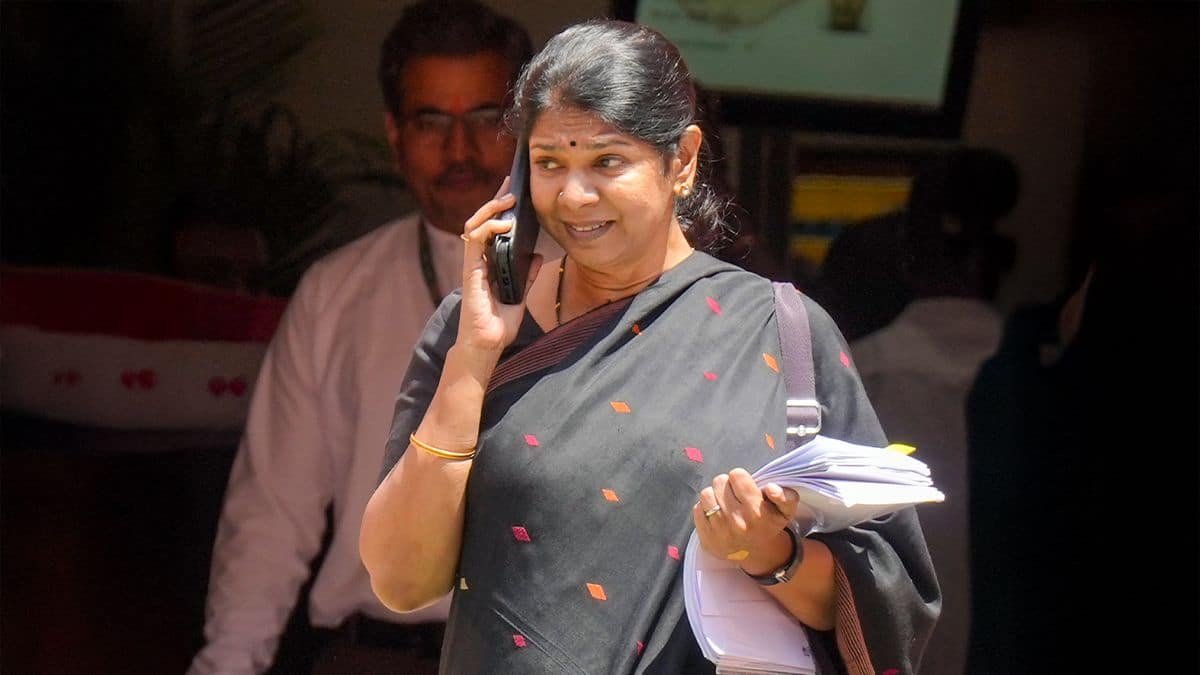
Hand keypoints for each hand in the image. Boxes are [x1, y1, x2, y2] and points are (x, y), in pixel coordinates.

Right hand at [457, 176, 542, 354]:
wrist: (488, 345)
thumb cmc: (500, 325)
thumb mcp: (521, 296)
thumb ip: (527, 276)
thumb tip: (538, 256)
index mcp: (488, 263)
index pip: (491, 228)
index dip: (501, 208)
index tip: (514, 191)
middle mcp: (478, 261)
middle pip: (481, 221)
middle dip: (496, 200)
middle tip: (512, 186)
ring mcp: (473, 265)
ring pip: (474, 225)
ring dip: (491, 209)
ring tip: (508, 200)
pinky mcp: (471, 271)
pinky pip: (475, 241)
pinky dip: (488, 228)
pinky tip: (504, 224)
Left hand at [693, 469, 801, 567]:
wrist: (756, 553)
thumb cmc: (768, 524)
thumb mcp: (785, 511)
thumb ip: (786, 496)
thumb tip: (771, 487)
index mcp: (756, 512)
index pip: (736, 475)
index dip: (740, 478)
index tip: (744, 488)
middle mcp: (737, 522)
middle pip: (719, 481)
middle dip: (727, 486)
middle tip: (734, 496)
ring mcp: (719, 532)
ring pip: (706, 494)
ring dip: (714, 496)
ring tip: (724, 504)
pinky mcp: (706, 539)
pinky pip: (697, 510)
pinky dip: (705, 509)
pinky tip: (716, 515)